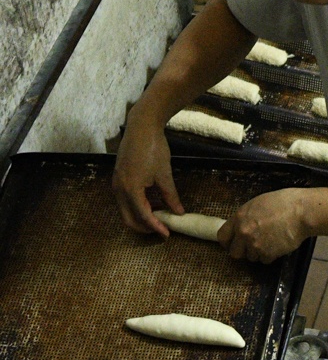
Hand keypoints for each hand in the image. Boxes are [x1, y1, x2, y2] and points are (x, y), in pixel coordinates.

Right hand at [112, 108, 181, 235]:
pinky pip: (125, 199)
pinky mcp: (118, 178)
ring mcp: (116, 183)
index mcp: (130, 189)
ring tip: (160, 215)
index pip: (143, 216)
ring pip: (126, 210)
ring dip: (141, 216)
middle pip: (128, 219)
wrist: (141, 126)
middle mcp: (119, 189)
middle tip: (162, 229)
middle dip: (145, 227)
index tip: (167, 234)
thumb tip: (178, 212)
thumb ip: (170, 196)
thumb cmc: (153, 148)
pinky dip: (137, 205)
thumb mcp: (164, 174)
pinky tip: (153, 202)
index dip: (156, 227)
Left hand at [218, 189, 313, 262]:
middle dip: (243, 251)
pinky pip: (265, 260)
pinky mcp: (268, 254)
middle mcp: (244, 233)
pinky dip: (271, 255)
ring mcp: (255, 245)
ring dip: (259, 252)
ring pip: (251, 257)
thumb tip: (240, 227)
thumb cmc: (283, 203)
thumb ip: (245, 217)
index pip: (222, 236)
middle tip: (252, 246)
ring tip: (270, 240)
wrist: (301, 212)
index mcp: (239, 218)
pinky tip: (278, 244)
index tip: (232, 244)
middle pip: (235, 253)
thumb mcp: (257, 204)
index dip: (227, 242)